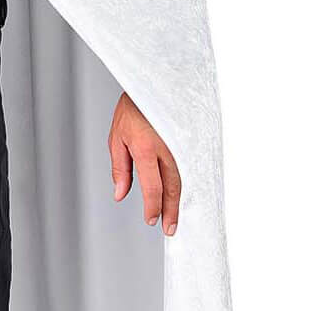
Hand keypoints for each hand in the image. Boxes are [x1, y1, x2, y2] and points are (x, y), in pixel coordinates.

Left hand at [108, 92, 181, 236]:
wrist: (153, 82)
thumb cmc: (133, 108)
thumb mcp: (117, 137)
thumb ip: (120, 168)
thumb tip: (120, 194)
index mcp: (146, 147)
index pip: (152, 187)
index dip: (153, 207)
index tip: (151, 220)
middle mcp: (168, 147)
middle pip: (173, 187)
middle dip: (172, 211)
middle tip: (171, 228)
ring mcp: (182, 144)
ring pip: (186, 179)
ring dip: (182, 201)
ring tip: (179, 217)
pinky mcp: (191, 141)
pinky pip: (192, 167)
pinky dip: (190, 183)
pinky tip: (189, 195)